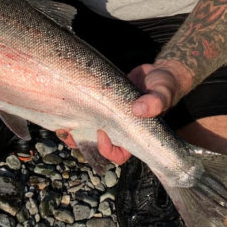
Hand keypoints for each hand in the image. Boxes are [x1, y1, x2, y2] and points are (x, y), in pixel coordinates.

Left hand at [55, 60, 191, 165]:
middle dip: (82, 142)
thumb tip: (138, 110)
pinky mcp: (102, 100)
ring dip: (74, 128)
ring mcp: (109, 114)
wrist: (158, 72)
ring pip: (88, 129)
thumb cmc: (165, 86)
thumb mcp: (163, 93)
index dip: (107, 149)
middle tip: (69, 132)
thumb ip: (155, 102)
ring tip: (62, 124)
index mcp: (134, 134)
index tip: (102, 133)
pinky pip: (86, 110)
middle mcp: (120, 127)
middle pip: (97, 145)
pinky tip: (66, 103)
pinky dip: (75, 110)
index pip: (119, 154)